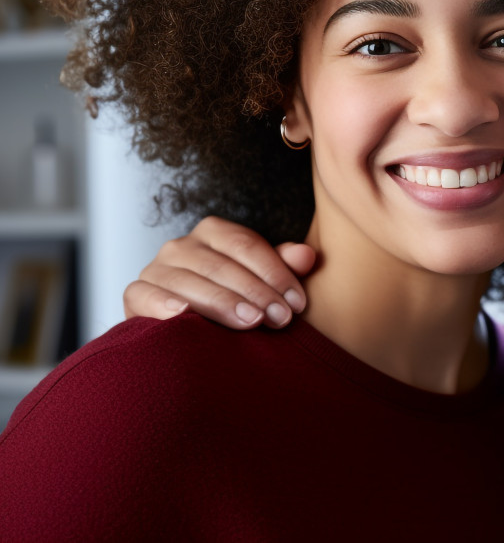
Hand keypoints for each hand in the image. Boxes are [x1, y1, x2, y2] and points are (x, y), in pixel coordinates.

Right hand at [123, 217, 315, 328]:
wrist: (188, 330)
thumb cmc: (235, 300)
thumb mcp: (262, 282)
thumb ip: (283, 267)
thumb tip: (308, 256)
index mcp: (214, 232)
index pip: (246, 246)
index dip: (275, 273)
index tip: (297, 303)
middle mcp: (182, 245)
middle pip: (221, 265)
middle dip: (255, 292)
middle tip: (281, 318)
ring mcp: (155, 268)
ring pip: (188, 281)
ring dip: (221, 302)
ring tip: (250, 321)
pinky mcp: (136, 294)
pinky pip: (144, 295)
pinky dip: (162, 304)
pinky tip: (183, 315)